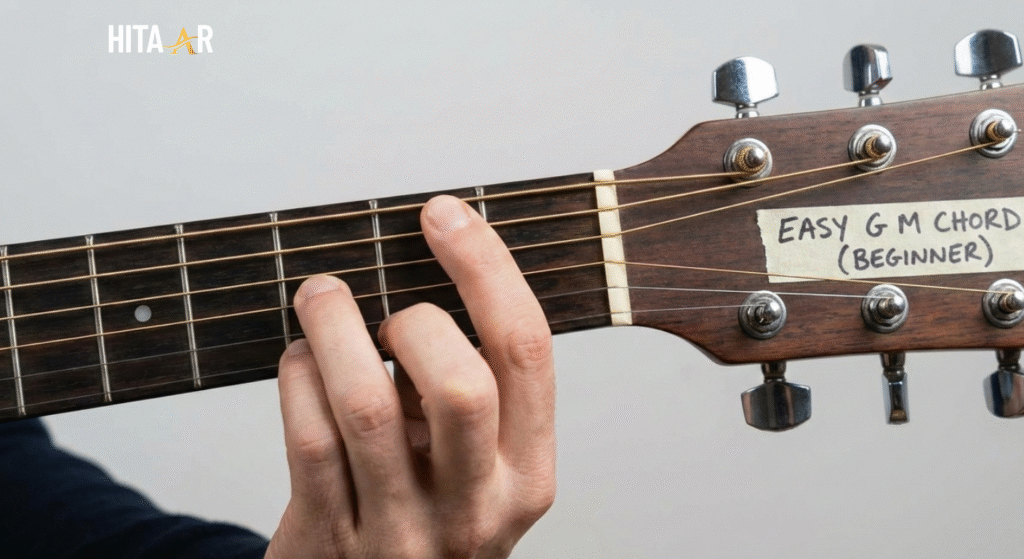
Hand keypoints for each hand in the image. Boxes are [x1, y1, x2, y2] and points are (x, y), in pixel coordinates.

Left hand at [265, 195, 555, 557]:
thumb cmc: (430, 518)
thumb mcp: (479, 469)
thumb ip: (472, 394)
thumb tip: (430, 277)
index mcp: (528, 475)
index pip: (526, 351)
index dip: (485, 267)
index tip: (443, 216)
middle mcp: (476, 507)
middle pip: (461, 385)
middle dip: (416, 318)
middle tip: (389, 308)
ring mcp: (402, 531)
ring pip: (367, 407)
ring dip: (336, 329)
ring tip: (321, 296)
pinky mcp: (332, 541)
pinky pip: (310, 441)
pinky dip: (298, 379)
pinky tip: (299, 360)